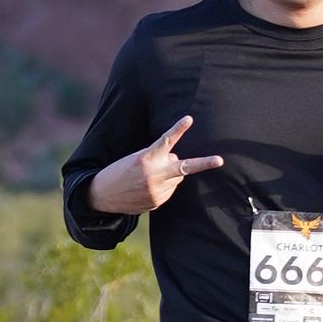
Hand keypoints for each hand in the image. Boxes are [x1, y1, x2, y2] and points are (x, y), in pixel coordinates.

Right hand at [86, 114, 226, 216]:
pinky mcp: (156, 202)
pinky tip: (147, 187)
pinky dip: (164, 186)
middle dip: (204, 164)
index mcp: (146, 159)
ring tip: (149, 177)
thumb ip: (159, 158)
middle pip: (184, 167)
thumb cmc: (121, 171)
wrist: (102, 196)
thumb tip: (178, 160)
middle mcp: (154, 175)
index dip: (178, 129)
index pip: (166, 141)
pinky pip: (169, 191)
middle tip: (220, 160)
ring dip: (170, 174)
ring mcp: (156, 191)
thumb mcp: (136, 158)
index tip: (189, 119)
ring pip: (177, 178)